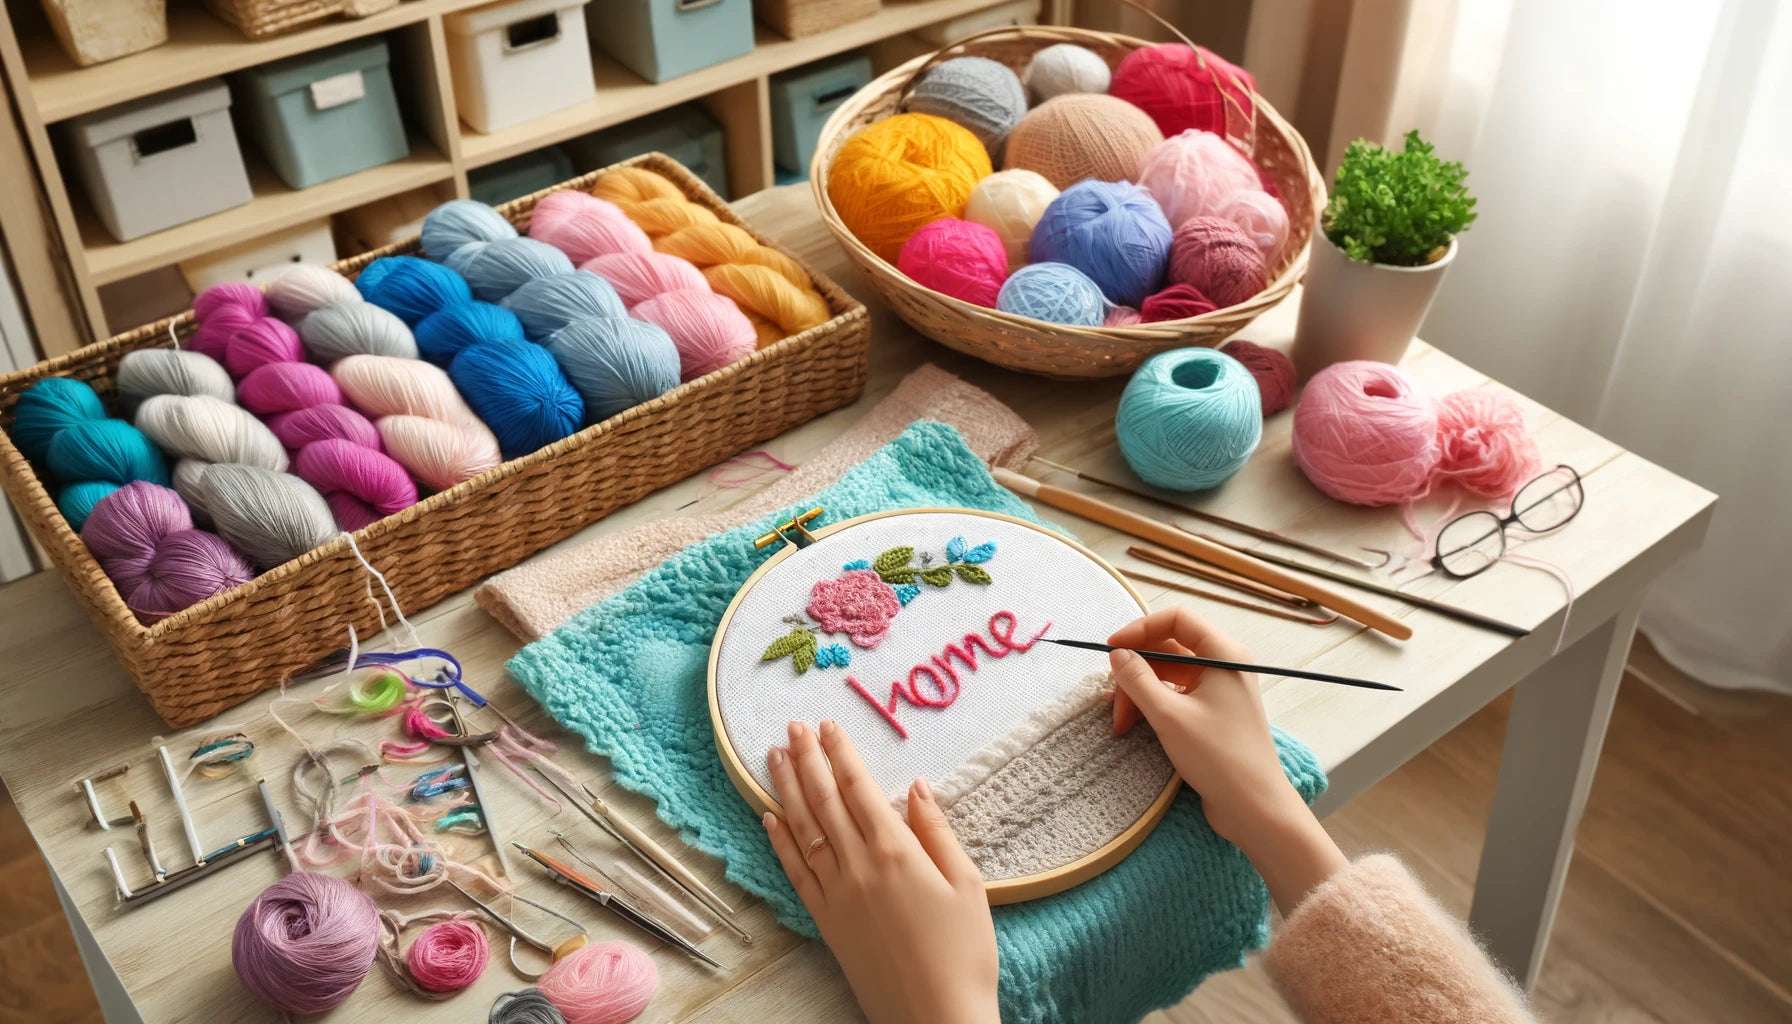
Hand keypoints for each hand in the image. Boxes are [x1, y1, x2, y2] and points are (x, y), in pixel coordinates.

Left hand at [763, 721, 999, 1023]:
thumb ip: (937, 832)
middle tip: (792, 727)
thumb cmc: (964, 955)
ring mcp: (836, 896)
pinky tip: (770, 818)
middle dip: (807, 759)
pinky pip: (796, 872)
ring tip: (773, 756)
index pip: (859, 788)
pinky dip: (780, 842)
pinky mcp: (826, 923)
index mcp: (896, 852)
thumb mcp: (967, 885)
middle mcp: (858, 867)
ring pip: (803, 830)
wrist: (935, 1018)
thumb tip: (916, 788)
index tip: (829, 725)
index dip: (842, 754)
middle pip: (824, 801)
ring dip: (787, 789)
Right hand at [1106, 608, 1347, 913]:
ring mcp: (1218, 691)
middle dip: (1135, 670)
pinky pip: (1175, 696)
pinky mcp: (1211, 715)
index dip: (1140, 629)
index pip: (1176, 619)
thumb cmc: (1219, 757)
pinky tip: (1133, 725)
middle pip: (1168, 648)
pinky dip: (1152, 706)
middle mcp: (1223, 666)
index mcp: (1223, 654)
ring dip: (1140, 693)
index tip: (1111, 650)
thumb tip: (1116, 654)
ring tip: (1121, 723)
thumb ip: (1138, 680)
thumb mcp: (1170, 716)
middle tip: (1112, 701)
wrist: (1255, 808)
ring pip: (1167, 675)